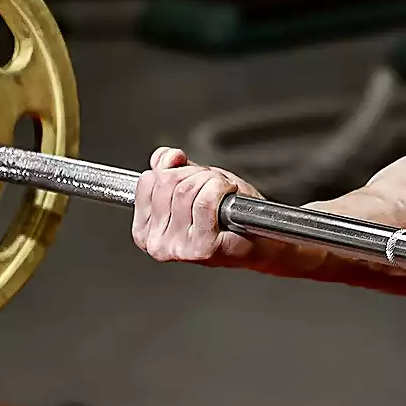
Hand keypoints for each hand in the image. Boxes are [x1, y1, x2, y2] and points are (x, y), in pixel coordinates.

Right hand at [132, 147, 261, 266]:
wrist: (260, 239)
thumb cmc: (228, 215)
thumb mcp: (194, 184)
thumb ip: (172, 169)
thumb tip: (164, 157)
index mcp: (145, 229)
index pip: (148, 180)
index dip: (175, 170)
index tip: (191, 179)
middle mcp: (156, 243)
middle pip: (167, 182)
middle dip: (195, 174)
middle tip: (212, 186)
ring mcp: (177, 248)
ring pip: (187, 189)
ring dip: (211, 181)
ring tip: (221, 193)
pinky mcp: (201, 249)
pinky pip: (205, 200)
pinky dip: (220, 189)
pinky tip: (228, 195)